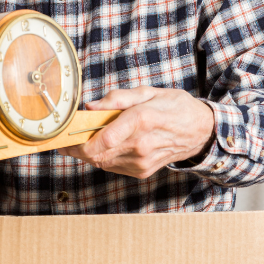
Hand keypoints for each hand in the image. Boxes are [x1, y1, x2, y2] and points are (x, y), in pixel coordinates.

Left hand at [59, 86, 214, 178]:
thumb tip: (91, 106)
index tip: (63, 135)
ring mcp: (141, 162)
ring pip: (101, 161)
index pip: (102, 139)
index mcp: (142, 120)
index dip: (77, 140)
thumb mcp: (148, 92)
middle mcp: (141, 145)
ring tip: (82, 139)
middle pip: (96, 153)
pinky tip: (104, 145)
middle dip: (75, 146)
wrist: (200, 132)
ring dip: (88, 152)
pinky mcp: (141, 171)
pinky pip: (112, 166)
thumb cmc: (174, 108)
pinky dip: (103, 156)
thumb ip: (117, 98)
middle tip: (63, 138)